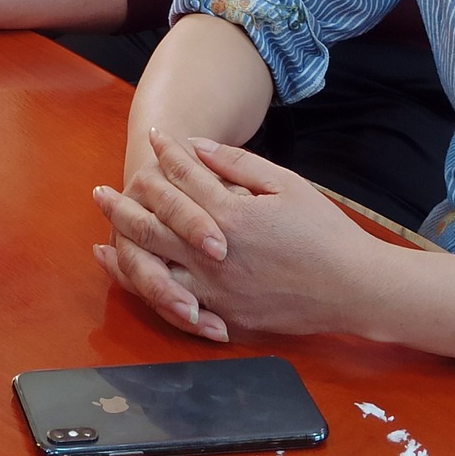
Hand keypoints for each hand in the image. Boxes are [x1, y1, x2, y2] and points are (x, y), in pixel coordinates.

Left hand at [93, 129, 381, 341]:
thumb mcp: (286, 185)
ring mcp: (216, 291)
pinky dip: (147, 288)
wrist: (355, 288)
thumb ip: (238, 165)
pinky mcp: (224, 317)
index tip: (153, 138)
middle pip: (152, 225)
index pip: (183, 179)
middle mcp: (213, 256)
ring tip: (101, 235)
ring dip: (123, 247)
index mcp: (230, 217)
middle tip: (100, 191)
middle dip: (122, 203)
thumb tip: (199, 147)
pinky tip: (133, 276)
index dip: (167, 155)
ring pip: (152, 268)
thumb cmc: (325, 232)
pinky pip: (174, 304)